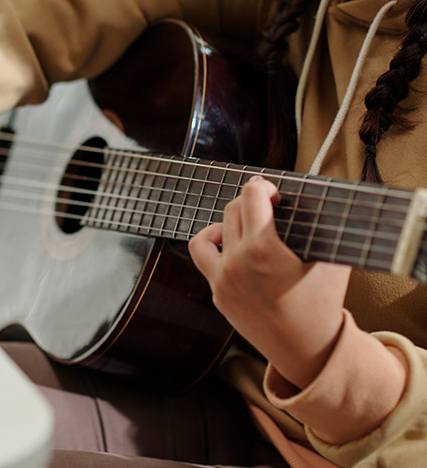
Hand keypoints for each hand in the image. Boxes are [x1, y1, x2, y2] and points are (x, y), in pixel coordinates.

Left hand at [188, 175, 349, 388]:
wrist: (308, 349)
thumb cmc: (323, 303)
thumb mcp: (332, 258)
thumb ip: (321, 226)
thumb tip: (315, 200)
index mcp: (263, 248)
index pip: (250, 195)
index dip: (263, 186)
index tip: (273, 193)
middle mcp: (236, 262)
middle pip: (232, 210)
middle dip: (250, 203)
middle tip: (267, 209)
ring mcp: (222, 280)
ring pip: (207, 234)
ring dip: (224, 224)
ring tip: (244, 227)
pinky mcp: (217, 295)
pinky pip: (204, 260)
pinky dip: (214, 248)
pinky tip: (231, 248)